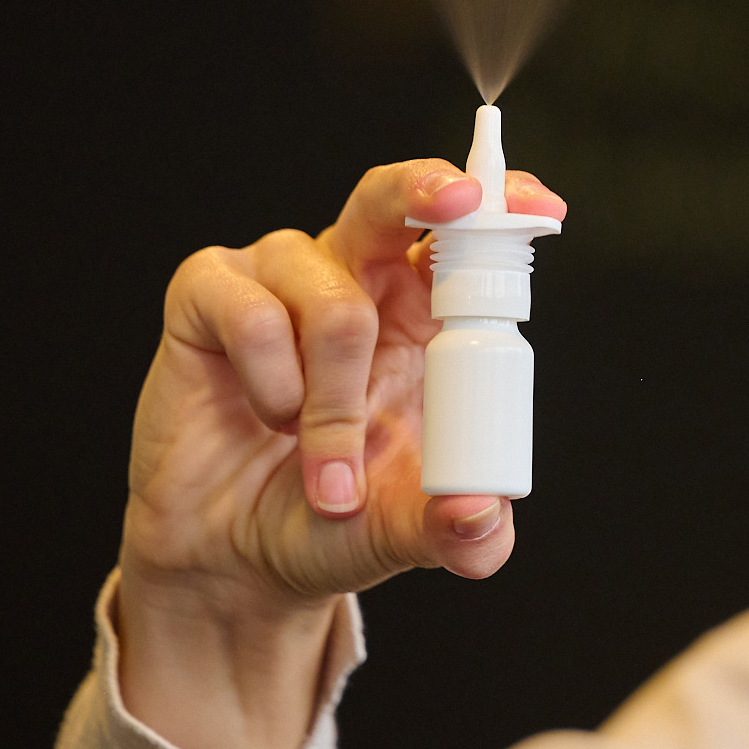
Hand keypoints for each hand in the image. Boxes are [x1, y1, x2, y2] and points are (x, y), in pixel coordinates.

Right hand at [113, 159, 566, 748]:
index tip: (540, 211)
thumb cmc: (327, 521)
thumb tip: (486, 514)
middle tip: (456, 205)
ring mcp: (277, 278)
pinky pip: (254, 315)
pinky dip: (274, 386)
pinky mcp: (208, 293)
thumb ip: (459, 531)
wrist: (233, 557)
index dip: (499, 207)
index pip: (463, 236)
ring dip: (336, 400)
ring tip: (326, 465)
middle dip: (426, 191)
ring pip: (333, 301)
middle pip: (388, 198)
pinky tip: (268, 417)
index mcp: (417, 314)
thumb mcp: (406, 532)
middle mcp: (350, 278)